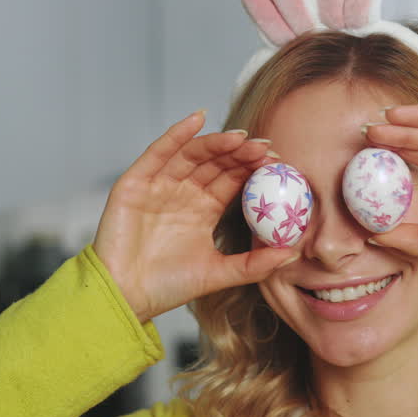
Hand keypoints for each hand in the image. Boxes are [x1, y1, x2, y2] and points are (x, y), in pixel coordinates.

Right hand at [92, 111, 298, 322]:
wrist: (125, 297)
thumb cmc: (167, 287)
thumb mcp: (218, 274)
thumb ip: (254, 264)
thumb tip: (291, 253)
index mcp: (203, 209)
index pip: (232, 180)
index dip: (253, 169)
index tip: (278, 163)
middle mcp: (183, 193)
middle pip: (215, 163)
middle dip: (239, 153)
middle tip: (263, 147)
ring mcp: (159, 185)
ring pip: (191, 154)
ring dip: (216, 142)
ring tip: (240, 138)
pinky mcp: (135, 183)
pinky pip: (158, 152)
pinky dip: (176, 134)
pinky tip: (196, 119)